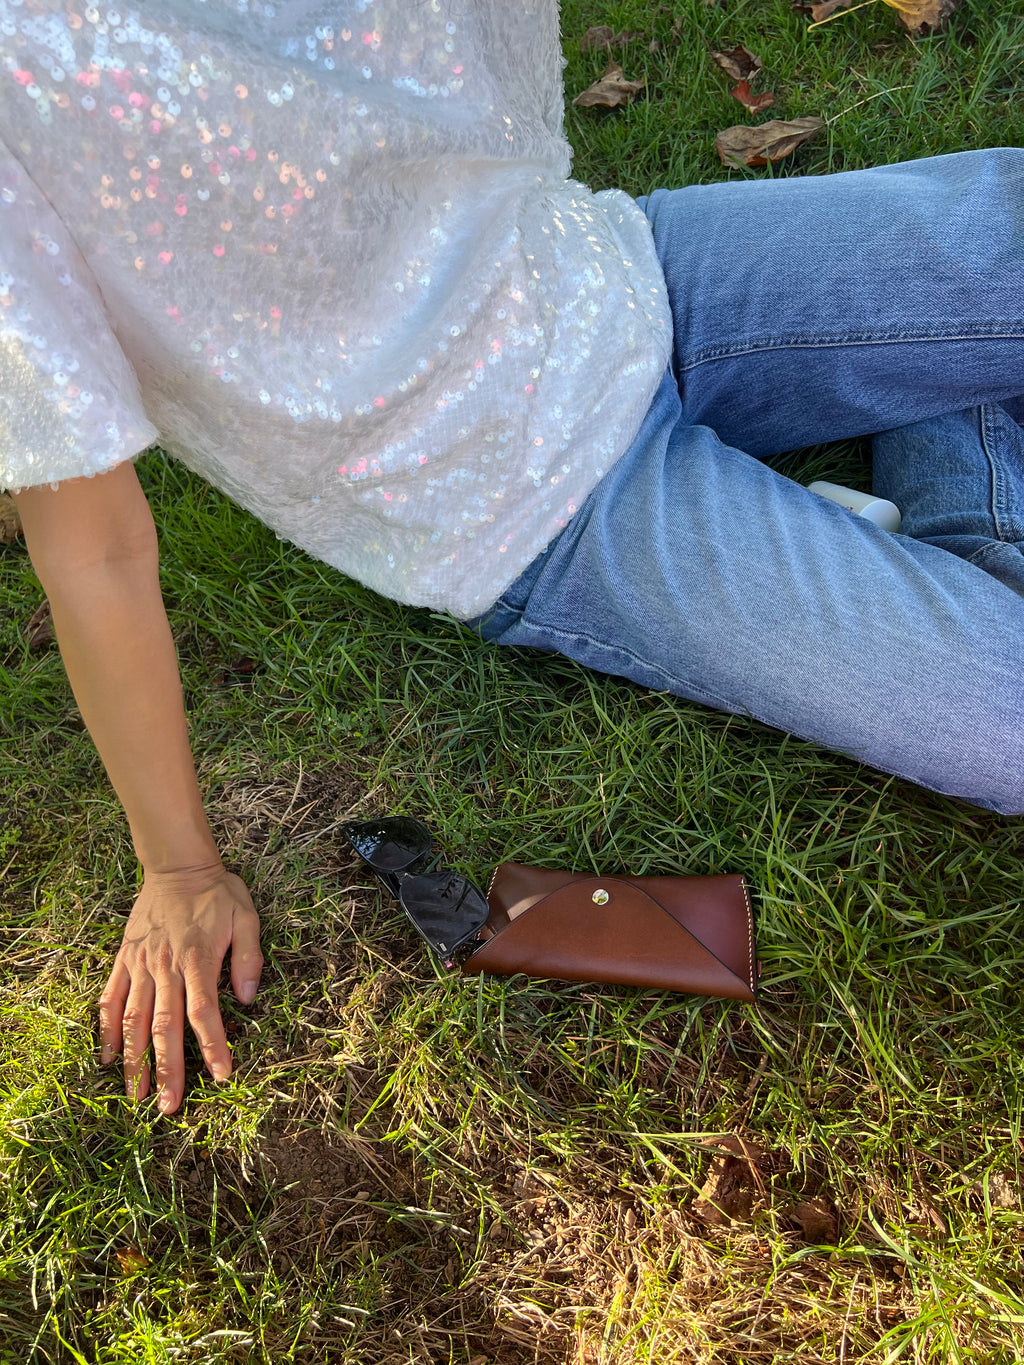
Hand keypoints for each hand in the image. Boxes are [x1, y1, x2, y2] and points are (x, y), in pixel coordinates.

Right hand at [98, 864, 262, 1112]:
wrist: (176, 866)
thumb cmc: (216, 892)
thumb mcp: (246, 915)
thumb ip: (249, 957)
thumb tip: (249, 998)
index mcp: (197, 959)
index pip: (204, 1011)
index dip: (212, 1045)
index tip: (221, 1075)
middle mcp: (165, 967)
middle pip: (164, 1026)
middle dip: (167, 1069)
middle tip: (168, 1107)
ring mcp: (140, 965)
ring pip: (133, 1020)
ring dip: (134, 1060)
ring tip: (134, 1096)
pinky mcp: (124, 960)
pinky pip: (111, 999)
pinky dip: (107, 1030)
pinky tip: (108, 1058)